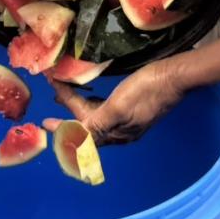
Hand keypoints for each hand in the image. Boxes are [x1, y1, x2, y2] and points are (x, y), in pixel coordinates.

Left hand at [48, 59, 185, 145]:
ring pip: (97, 119)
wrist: (174, 77)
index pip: (82, 133)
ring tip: (66, 96)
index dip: (62, 127)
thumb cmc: (145, 89)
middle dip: (68, 117)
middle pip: (88, 127)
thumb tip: (76, 141)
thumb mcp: (117, 106)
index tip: (45, 122)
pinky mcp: (134, 110)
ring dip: (79, 109)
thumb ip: (96, 124)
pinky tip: (92, 97)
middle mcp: (121, 131)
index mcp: (115, 133)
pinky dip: (93, 105)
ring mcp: (129, 121)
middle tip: (52, 106)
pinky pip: (106, 112)